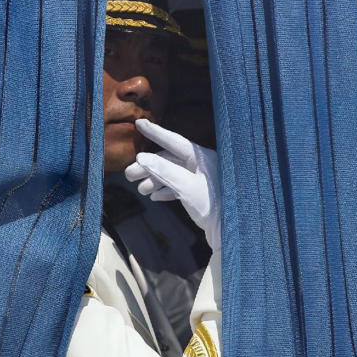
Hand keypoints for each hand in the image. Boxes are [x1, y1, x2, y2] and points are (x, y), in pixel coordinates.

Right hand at [124, 119, 220, 251]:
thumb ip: (164, 170)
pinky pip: (177, 186)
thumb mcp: (186, 186)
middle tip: (128, 175)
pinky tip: (155, 197)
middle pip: (169, 160)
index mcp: (201, 157)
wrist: (228, 233)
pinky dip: (165, 190)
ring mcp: (200, 179)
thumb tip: (142, 157)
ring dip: (154, 180)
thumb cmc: (212, 206)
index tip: (139, 123)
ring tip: (141, 190)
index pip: (174, 140)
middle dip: (148, 167)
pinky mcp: (198, 194)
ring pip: (171, 174)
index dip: (156, 132)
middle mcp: (201, 165)